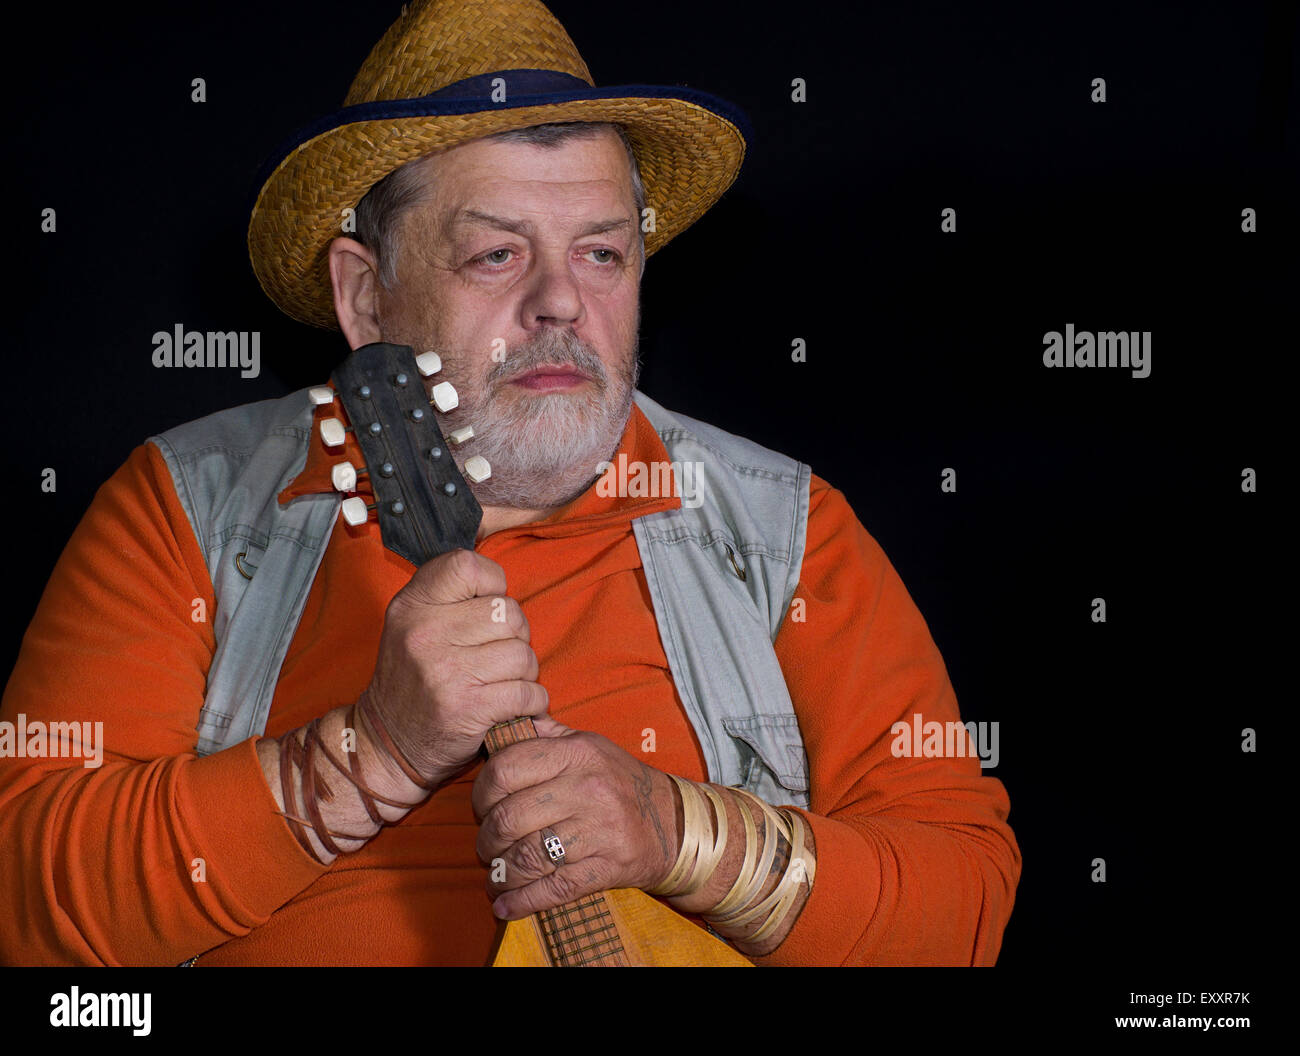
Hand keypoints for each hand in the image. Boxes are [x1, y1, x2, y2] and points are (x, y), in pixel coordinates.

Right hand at [358, 548, 548, 792]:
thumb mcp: (412, 627)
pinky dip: (531, 701)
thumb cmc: (414, 680)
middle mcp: (424, 633)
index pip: (467, 565)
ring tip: (503, 681)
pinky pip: (528, 692)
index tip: (487, 607)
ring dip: (525, 673)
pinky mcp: (467, 708)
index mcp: (411, 606)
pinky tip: (513, 705)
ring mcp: (445, 671)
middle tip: (499, 655)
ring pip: (523, 654)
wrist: (387, 745)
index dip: (492, 583)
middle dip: (515, 636)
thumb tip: (503, 587)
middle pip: (508, 612)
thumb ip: (451, 598)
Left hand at [471, 722, 679, 918]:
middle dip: (487, 840)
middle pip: (509, 818)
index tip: (482, 808)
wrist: (675, 823)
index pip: (506, 770)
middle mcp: (587, 788)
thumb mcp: (590, 745)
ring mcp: (599, 830)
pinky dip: (522, 902)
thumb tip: (505, 724)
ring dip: (501, 874)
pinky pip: (553, 889)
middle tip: (487, 847)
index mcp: (577, 753)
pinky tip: (506, 906)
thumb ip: (547, 735)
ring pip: (526, 857)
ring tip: (496, 876)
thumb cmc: (620, 782)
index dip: (481, 794)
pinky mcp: (608, 867)